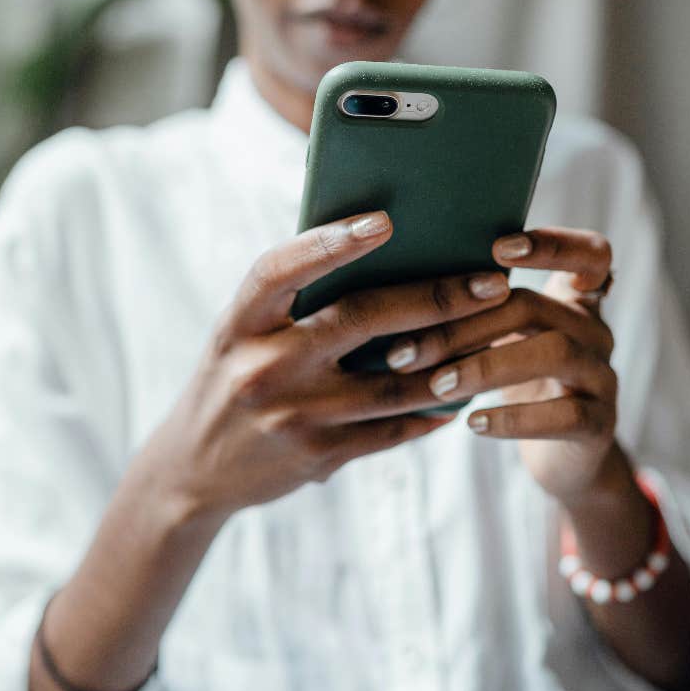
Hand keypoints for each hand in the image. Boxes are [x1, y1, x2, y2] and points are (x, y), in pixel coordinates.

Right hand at [145, 211, 510, 522]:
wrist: (193, 469)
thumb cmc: (233, 376)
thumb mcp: (242, 333)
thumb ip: (293, 301)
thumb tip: (381, 251)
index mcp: (240, 323)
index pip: (281, 271)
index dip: (330, 243)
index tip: (385, 221)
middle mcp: (263, 367)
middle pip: (360, 320)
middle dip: (435, 298)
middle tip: (491, 282)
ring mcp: (292, 416)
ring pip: (392, 382)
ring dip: (452, 359)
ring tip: (496, 334)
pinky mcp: (317, 456)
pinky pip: (390, 430)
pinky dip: (430, 410)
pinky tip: (462, 392)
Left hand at [383, 227, 617, 505]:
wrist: (563, 458)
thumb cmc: (517, 382)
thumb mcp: (502, 339)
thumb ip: (475, 308)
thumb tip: (392, 285)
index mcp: (573, 299)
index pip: (588, 252)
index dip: (552, 244)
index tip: (498, 248)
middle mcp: (594, 329)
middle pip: (535, 306)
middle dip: (464, 325)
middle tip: (405, 351)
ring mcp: (603, 376)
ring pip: (554, 352)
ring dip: (485, 366)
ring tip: (437, 386)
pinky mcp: (600, 424)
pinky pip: (565, 414)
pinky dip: (514, 418)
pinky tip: (473, 423)